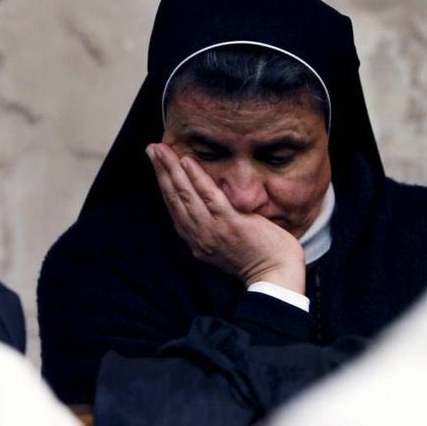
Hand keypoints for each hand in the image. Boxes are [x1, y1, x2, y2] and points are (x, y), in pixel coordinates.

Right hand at [146, 143, 305, 293]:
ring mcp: (212, 229)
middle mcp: (198, 235)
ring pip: (185, 194)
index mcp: (197, 240)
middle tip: (151, 149)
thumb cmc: (257, 260)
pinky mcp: (229, 223)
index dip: (163, 185)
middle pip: (174, 198)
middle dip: (160, 172)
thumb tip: (209, 206)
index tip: (157, 165)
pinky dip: (195, 178)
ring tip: (160, 149)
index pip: (175, 208)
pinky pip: (208, 196)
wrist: (275, 277)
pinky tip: (185, 161)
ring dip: (170, 170)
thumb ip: (213, 228)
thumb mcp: (225, 247)